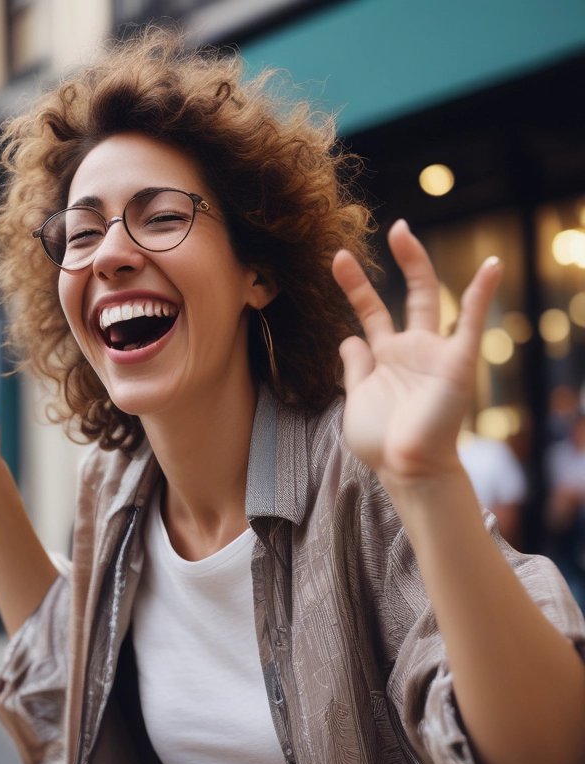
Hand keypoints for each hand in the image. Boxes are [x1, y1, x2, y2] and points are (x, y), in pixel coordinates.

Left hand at [332, 219, 501, 489]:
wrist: (407, 469)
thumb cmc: (381, 442)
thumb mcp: (354, 399)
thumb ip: (353, 367)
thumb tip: (347, 336)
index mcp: (384, 357)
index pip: (370, 313)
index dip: (356, 286)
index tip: (338, 259)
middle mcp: (411, 349)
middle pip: (406, 295)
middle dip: (397, 262)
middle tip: (391, 227)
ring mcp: (434, 353)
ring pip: (430, 299)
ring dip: (418, 264)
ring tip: (403, 231)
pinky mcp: (457, 363)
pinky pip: (472, 324)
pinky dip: (482, 295)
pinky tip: (491, 266)